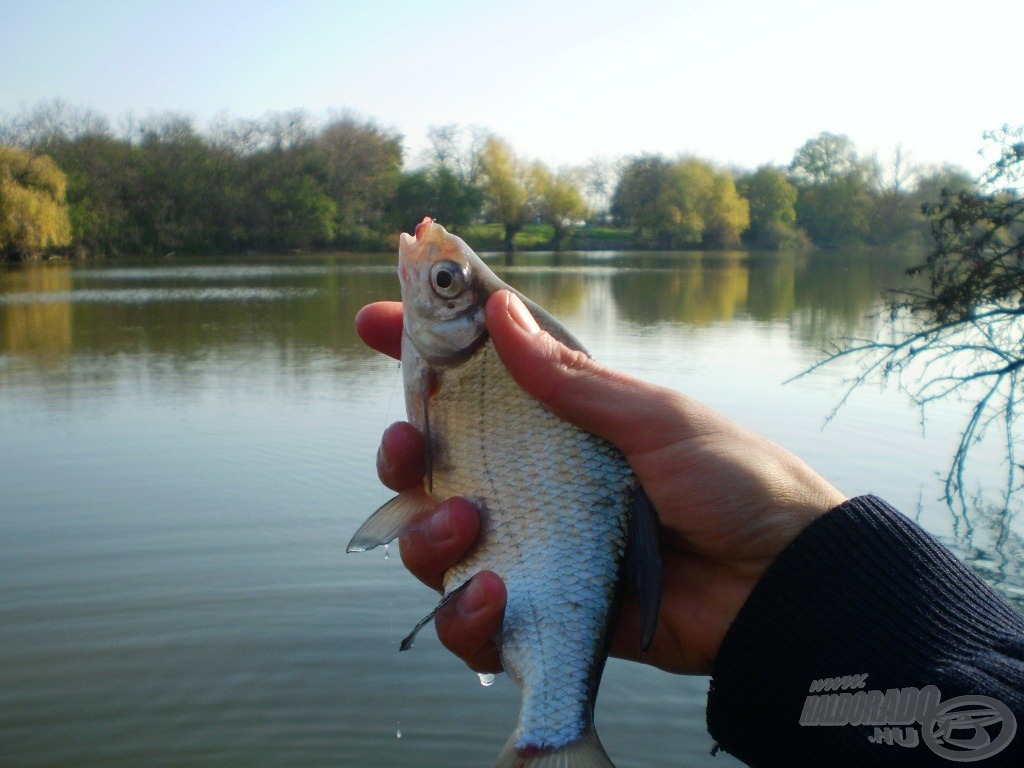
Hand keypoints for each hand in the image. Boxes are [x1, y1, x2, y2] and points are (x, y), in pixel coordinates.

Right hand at [356, 290, 846, 674]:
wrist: (780, 582)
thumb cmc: (732, 482)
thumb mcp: (653, 418)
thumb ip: (570, 380)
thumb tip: (500, 312)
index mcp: (561, 427)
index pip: (477, 384)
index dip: (421, 353)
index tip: (374, 321)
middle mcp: (535, 484)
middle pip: (436, 468)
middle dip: (403, 454)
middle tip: (408, 444)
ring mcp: (534, 549)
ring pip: (436, 543)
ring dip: (426, 534)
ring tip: (465, 525)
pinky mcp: (542, 611)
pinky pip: (471, 620)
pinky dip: (464, 612)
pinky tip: (493, 595)